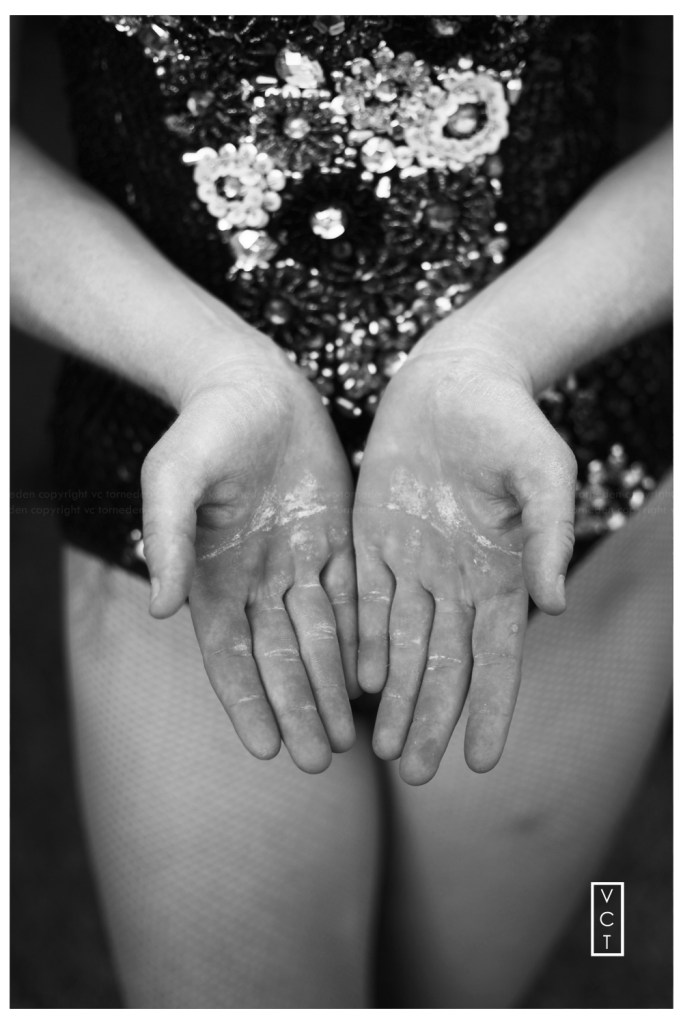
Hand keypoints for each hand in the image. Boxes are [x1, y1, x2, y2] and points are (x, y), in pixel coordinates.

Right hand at [141, 345, 358, 772]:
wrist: (253, 383)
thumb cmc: (205, 428)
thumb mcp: (173, 475)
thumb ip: (167, 538)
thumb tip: (160, 609)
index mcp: (213, 575)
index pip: (229, 655)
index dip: (247, 701)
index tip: (267, 749)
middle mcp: (257, 579)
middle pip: (280, 657)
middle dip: (299, 707)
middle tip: (323, 759)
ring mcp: (298, 560)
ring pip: (320, 637)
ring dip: (333, 686)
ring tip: (353, 737)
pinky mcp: (335, 539)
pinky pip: (353, 597)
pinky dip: (362, 638)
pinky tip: (377, 676)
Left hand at [353, 341, 575, 782]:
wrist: (457, 378)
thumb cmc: (511, 423)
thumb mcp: (543, 472)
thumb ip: (548, 535)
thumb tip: (553, 605)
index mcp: (501, 573)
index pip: (496, 657)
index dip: (490, 709)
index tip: (480, 762)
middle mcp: (455, 580)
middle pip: (443, 664)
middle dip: (431, 719)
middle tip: (416, 773)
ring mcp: (413, 563)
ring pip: (401, 644)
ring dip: (394, 696)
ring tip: (382, 749)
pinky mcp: (373, 539)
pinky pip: (364, 601)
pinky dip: (360, 642)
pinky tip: (355, 682)